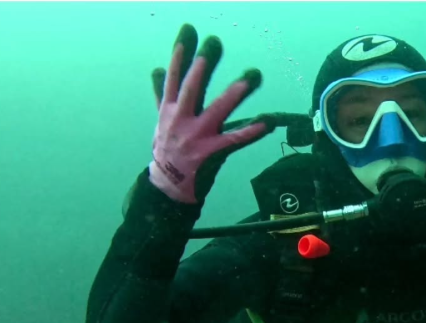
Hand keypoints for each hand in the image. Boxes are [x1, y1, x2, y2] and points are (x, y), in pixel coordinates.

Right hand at [149, 24, 275, 203]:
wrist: (167, 187)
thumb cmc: (168, 150)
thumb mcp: (161, 121)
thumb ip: (162, 93)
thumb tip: (157, 69)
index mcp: (169, 109)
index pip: (174, 77)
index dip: (181, 54)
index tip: (189, 32)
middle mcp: (180, 120)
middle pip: (192, 88)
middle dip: (203, 66)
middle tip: (214, 44)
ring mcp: (196, 137)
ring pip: (217, 111)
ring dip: (234, 94)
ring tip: (252, 76)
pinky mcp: (211, 154)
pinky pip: (234, 140)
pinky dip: (251, 131)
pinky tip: (267, 122)